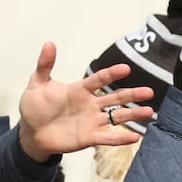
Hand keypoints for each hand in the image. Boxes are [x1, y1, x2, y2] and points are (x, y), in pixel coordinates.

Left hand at [15, 42, 154, 162]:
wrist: (31, 132)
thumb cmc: (34, 106)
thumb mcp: (37, 84)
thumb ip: (45, 65)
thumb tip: (49, 43)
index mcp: (79, 90)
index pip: (99, 80)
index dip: (111, 74)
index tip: (125, 69)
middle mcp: (90, 104)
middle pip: (115, 98)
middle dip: (132, 94)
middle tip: (149, 91)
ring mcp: (91, 121)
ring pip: (116, 116)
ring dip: (133, 114)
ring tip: (150, 111)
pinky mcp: (89, 137)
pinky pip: (108, 137)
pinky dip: (121, 138)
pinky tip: (136, 137)